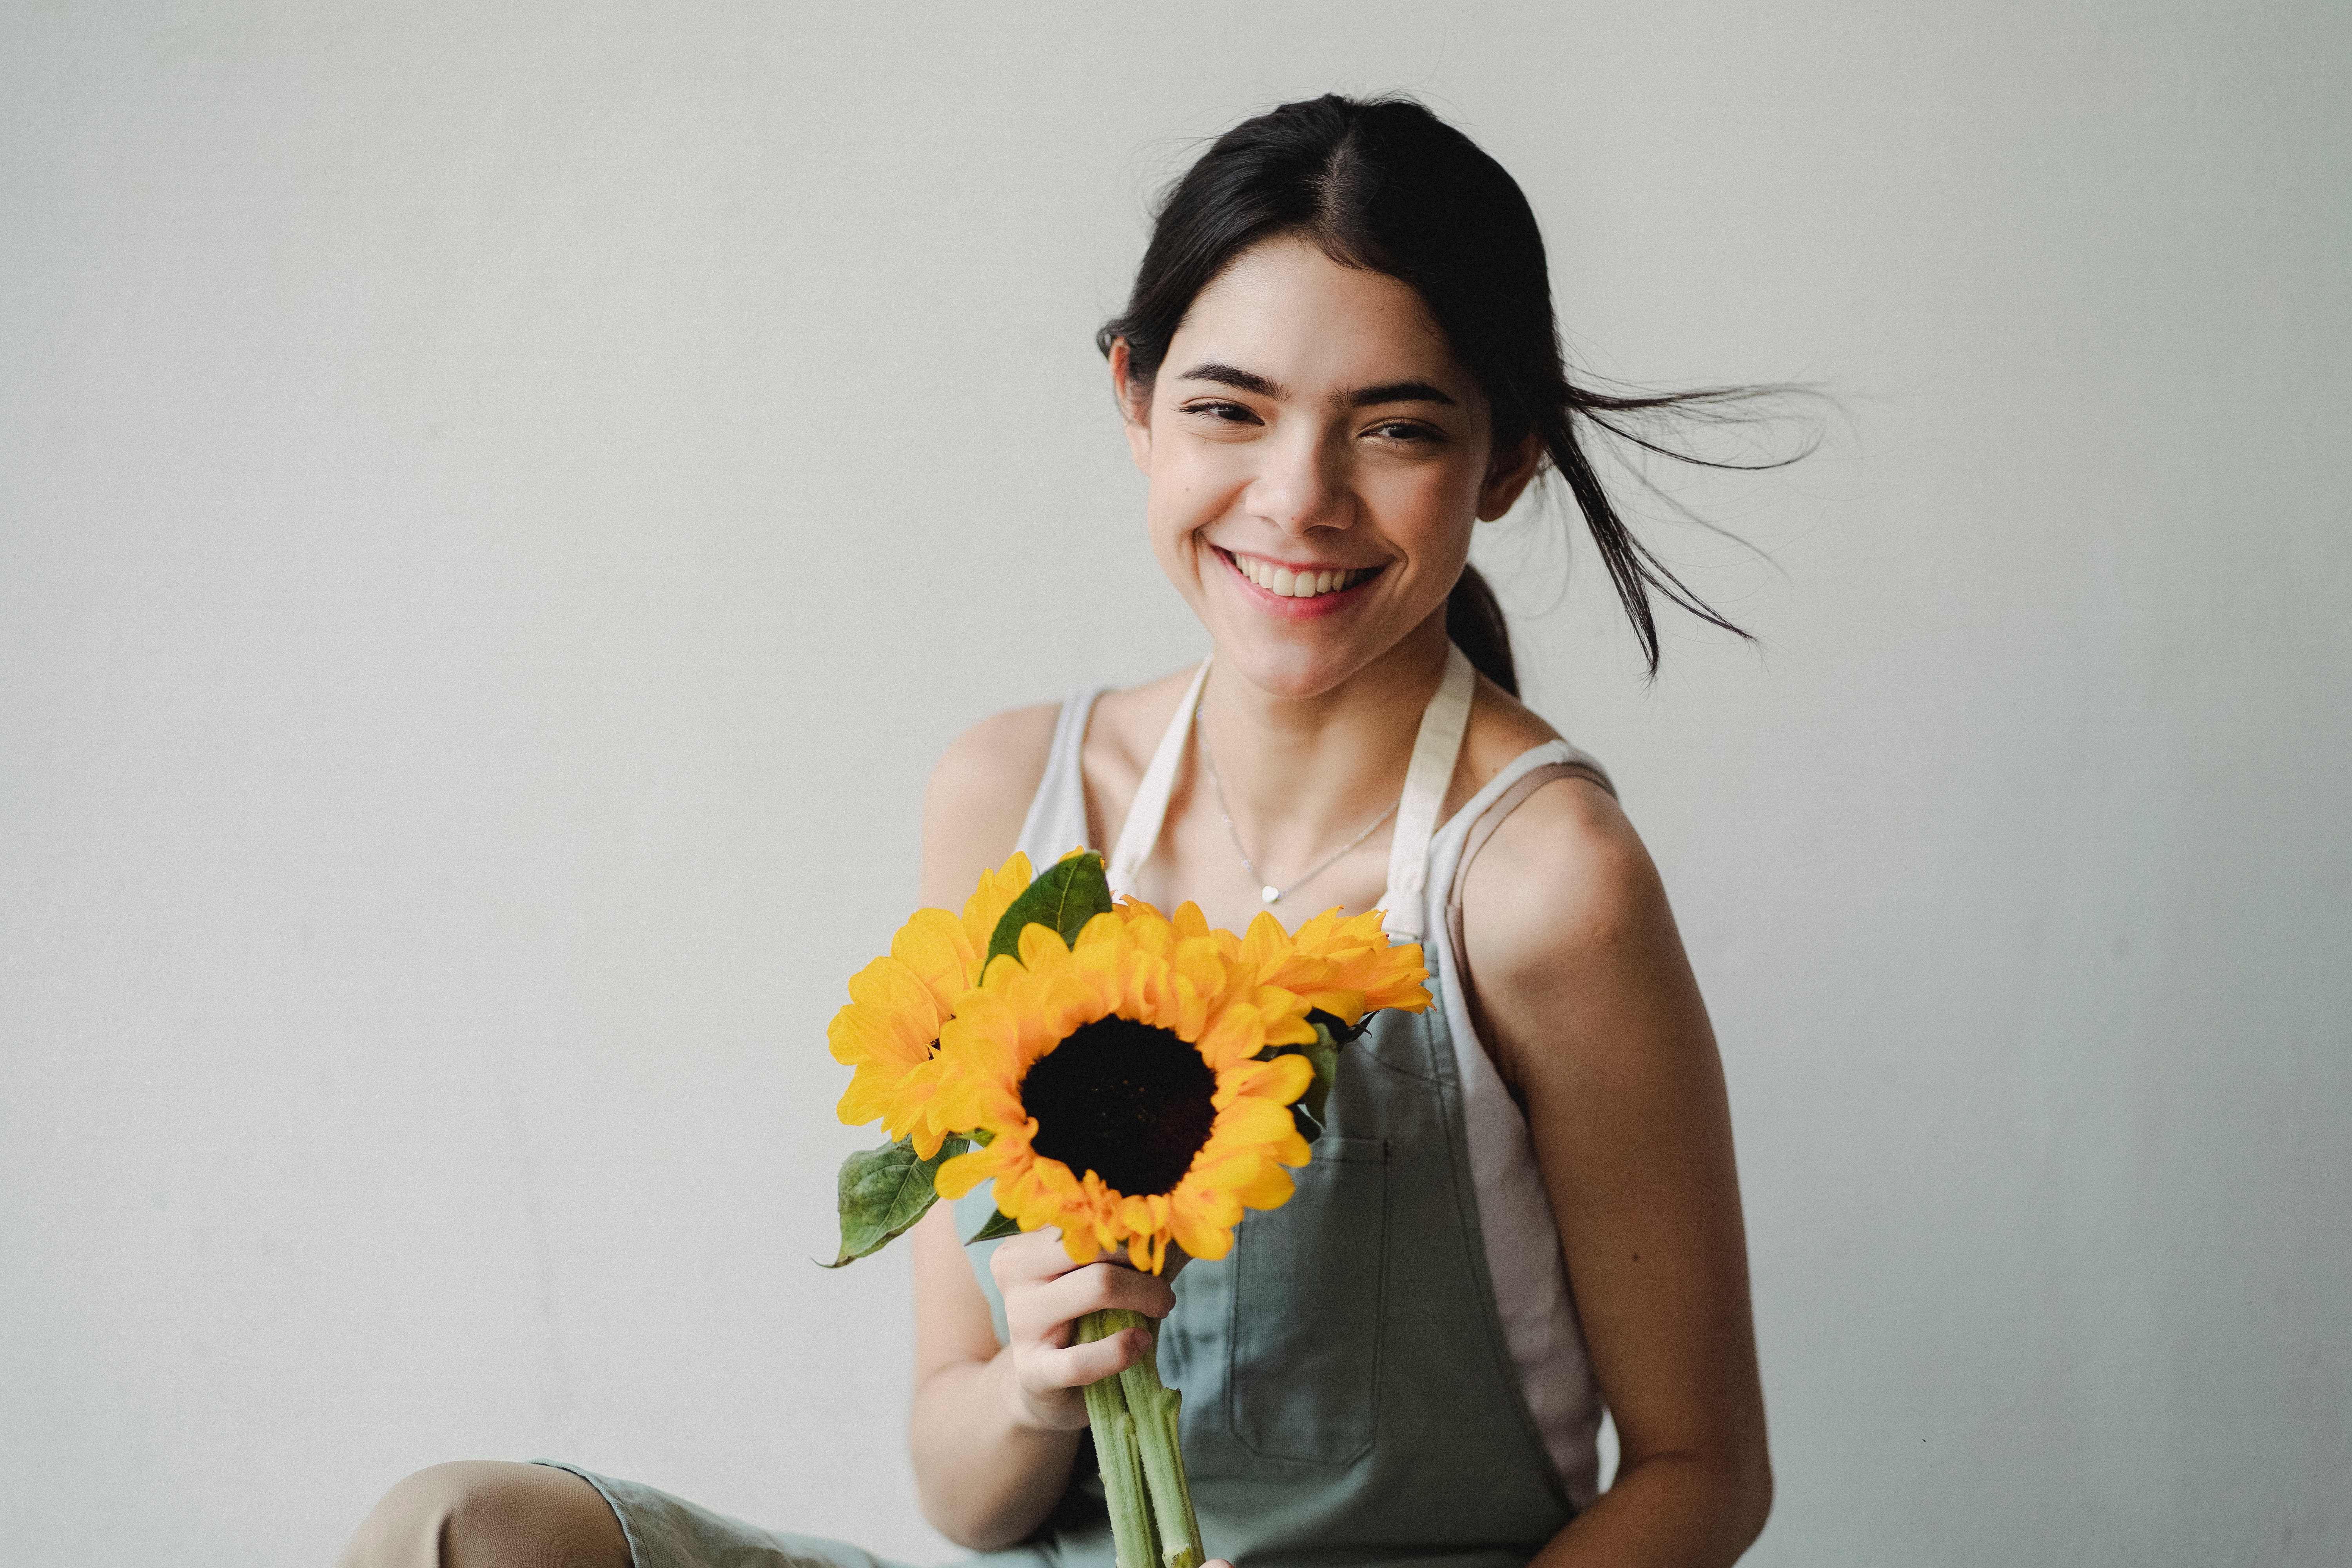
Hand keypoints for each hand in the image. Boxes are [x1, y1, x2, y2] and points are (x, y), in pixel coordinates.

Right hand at [989, 1228, 1179, 1431]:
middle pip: (1094, 1242)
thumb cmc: (1078, 1319)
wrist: (1043, 1384)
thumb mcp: (1091, 1277)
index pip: (1086, 1217)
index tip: (1155, 1241)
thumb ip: (1123, 1250)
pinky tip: (1141, 1343)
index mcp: (1023, 1246)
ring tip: (1161, 1307)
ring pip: (1098, 1285)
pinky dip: (1121, 1350)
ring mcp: (1021, 1324)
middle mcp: (1014, 1276)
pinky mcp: (1033, 1371)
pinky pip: (1082, 1359)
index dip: (1130, 1226)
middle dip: (1141, 1259)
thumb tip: (1180, 1224)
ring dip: (1145, 1295)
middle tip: (1163, 1284)